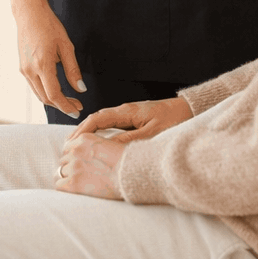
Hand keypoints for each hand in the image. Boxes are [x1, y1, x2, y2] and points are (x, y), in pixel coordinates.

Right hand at [15, 3, 85, 117]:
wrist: (29, 14)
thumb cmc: (49, 26)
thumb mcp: (66, 46)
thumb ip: (73, 70)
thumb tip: (81, 89)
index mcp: (42, 65)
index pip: (54, 95)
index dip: (66, 106)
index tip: (77, 110)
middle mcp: (30, 70)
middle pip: (45, 98)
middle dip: (61, 105)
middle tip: (77, 105)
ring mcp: (24, 69)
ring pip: (39, 94)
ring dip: (53, 100)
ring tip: (69, 99)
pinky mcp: (22, 67)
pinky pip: (34, 86)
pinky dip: (45, 92)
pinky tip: (56, 88)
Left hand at [55, 131, 125, 198]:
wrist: (132, 175)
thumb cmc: (126, 162)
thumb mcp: (108, 144)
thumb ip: (93, 146)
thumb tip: (88, 154)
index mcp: (84, 138)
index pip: (68, 147)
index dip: (74, 156)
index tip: (81, 163)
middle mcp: (76, 150)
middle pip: (63, 159)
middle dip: (70, 166)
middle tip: (82, 175)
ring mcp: (74, 167)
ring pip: (60, 172)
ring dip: (68, 177)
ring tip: (80, 183)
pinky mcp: (74, 183)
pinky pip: (59, 185)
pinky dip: (64, 187)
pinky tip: (73, 190)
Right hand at [72, 96, 191, 143]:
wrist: (189, 110)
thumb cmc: (174, 120)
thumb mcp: (152, 133)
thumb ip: (130, 140)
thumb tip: (107, 148)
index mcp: (128, 111)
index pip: (98, 118)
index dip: (83, 130)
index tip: (72, 142)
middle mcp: (125, 110)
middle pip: (96, 120)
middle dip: (81, 132)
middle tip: (68, 148)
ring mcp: (128, 115)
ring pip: (103, 123)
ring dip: (90, 134)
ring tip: (77, 147)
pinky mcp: (133, 120)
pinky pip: (112, 126)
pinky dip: (101, 134)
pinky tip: (97, 144)